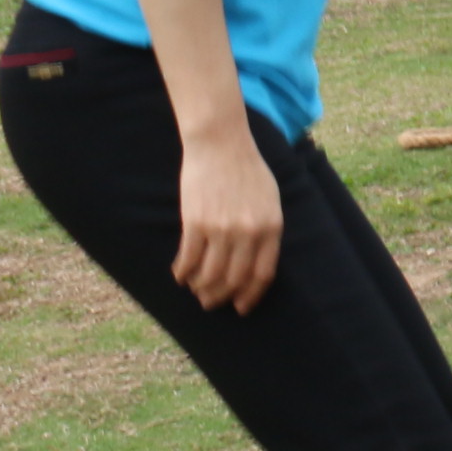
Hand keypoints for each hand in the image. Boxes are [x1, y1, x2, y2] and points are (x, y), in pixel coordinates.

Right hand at [173, 129, 282, 312]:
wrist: (221, 143)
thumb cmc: (247, 170)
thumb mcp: (270, 199)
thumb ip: (267, 230)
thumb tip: (256, 264)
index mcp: (271, 227)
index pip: (262, 275)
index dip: (251, 296)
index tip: (241, 307)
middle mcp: (248, 232)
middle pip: (235, 280)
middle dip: (222, 297)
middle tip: (212, 303)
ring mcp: (221, 228)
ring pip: (210, 275)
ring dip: (201, 288)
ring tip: (196, 290)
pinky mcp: (195, 222)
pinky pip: (188, 259)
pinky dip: (183, 272)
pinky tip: (180, 275)